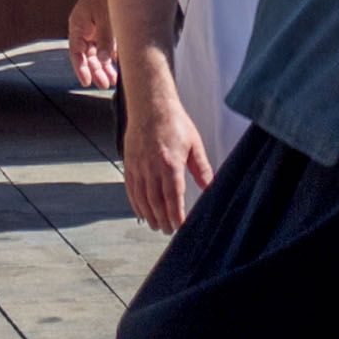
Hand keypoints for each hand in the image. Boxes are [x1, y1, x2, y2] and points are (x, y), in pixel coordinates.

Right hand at [66, 0, 115, 92]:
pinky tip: (118, 63)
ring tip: (113, 78)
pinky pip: (105, 44)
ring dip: (104, 65)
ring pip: (97, 52)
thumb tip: (105, 60)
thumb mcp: (106, 15)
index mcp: (77, 26)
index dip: (81, 69)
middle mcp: (84, 29)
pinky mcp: (104, 26)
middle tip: (106, 83)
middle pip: (87, 56)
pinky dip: (111, 54)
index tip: (87, 82)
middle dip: (96, 70)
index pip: (76, 53)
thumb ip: (106, 38)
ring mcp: (94, 28)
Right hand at [120, 64, 214, 230]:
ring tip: (156, 225)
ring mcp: (138, 167)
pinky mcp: (129, 165)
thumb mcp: (194, 143)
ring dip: (149, 215)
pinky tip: (141, 212)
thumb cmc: (175, 123)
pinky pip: (131, 190)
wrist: (151, 107)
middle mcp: (151, 168)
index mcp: (170, 163)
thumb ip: (201, 167)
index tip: (180, 227)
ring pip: (142, 199)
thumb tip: (209, 186)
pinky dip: (136, 204)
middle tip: (168, 231)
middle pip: (156, 202)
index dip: (176, 214)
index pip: (173, 196)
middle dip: (163, 219)